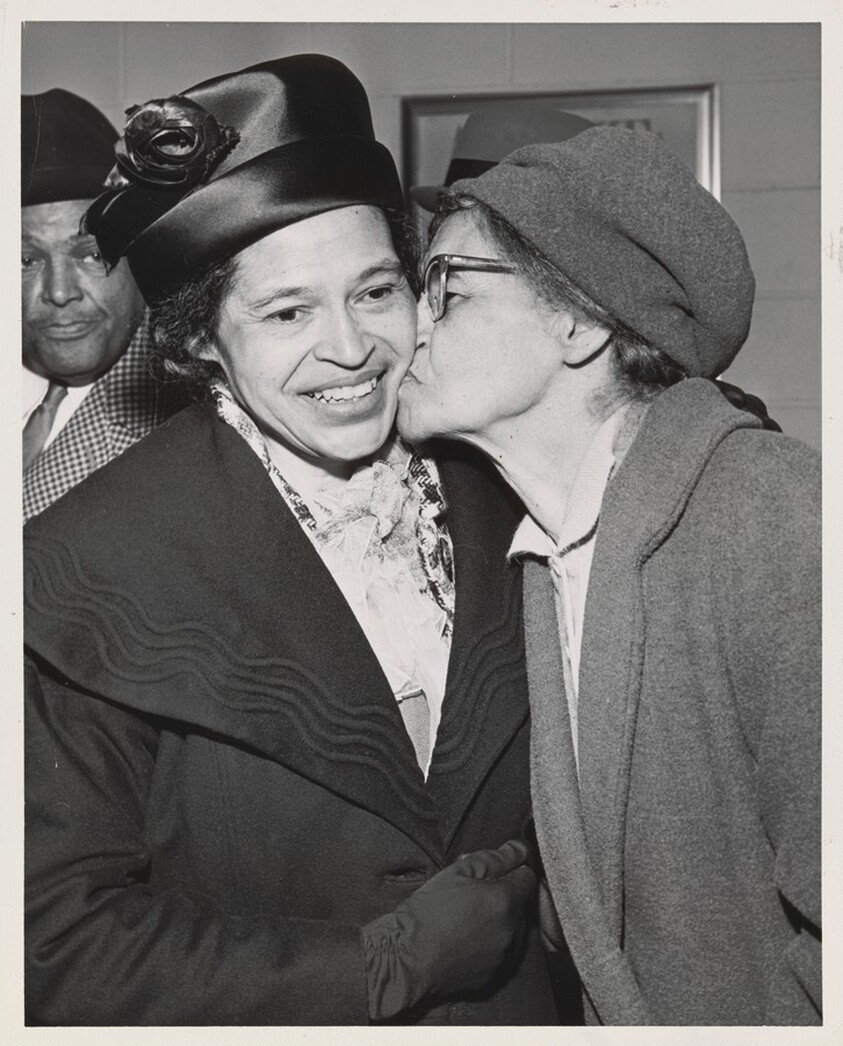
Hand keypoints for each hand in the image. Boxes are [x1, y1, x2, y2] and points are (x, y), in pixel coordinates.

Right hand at [363, 839, 535, 1018]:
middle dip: (505, 894)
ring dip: (501, 919)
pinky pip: (504, 950)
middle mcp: (512, 929)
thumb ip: (494, 858)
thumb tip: (518, 850)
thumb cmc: (427, 912)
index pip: (527, 876)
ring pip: (514, 927)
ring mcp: (506, 954)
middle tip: (475, 892)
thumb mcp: (457, 872)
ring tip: (470, 917)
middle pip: (522, 902)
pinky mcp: (496, 974)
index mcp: (505, 900)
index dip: (511, 869)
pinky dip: (494, 942)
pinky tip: (469, 937)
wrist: (407, 959)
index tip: (494, 870)